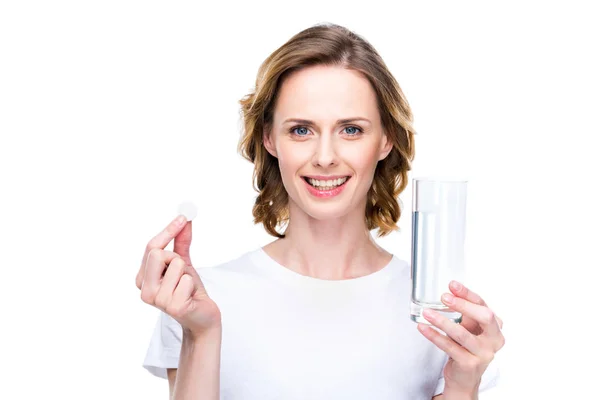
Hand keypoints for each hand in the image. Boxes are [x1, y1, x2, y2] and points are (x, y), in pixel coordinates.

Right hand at [136, 215, 221, 338]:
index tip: (183, 217)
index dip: (168, 230)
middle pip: (157, 252)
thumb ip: (181, 241)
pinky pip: (187, 279)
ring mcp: (157, 300)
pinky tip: (191, 296)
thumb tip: (184, 218)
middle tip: (183, 269)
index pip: (151, 247)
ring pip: (175, 264)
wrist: (203, 315)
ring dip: (187, 272)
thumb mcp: (184, 263)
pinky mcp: (173, 307)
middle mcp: (145, 289)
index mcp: (143, 278)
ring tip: (187, 286)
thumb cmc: (189, 290)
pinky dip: (193, 284)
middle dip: (175, 256)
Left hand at [417, 281, 503, 394]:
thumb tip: (448, 291)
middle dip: (463, 305)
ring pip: (462, 333)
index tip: (452, 285)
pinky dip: (434, 336)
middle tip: (444, 297)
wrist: (464, 378)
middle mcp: (494, 340)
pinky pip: (449, 347)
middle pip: (484, 317)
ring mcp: (484, 354)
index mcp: (495, 327)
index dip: (468, 294)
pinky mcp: (469, 364)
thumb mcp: (468, 328)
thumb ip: (463, 312)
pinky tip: (423, 328)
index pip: (484, 305)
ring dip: (442, 321)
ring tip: (427, 313)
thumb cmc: (465, 347)